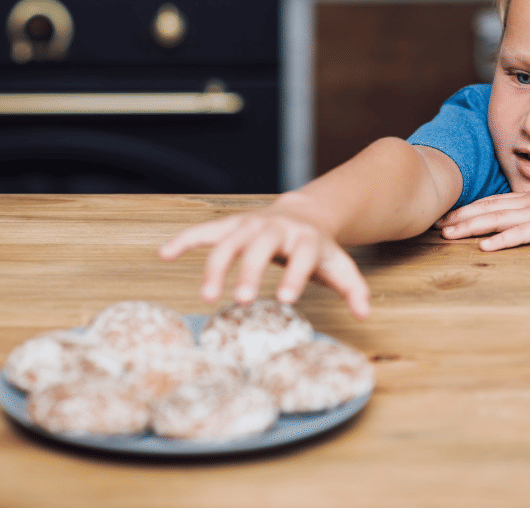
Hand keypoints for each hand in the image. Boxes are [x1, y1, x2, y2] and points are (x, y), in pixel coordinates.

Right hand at [158, 208, 370, 319]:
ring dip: (215, 266)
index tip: (285, 300)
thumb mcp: (340, 266)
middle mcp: (277, 229)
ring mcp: (251, 225)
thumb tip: (366, 314)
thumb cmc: (321, 250)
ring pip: (229, 242)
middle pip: (260, 247)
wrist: (306, 214)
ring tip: (206, 296)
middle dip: (249, 272)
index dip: (294, 276)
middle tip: (238, 301)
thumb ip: (354, 289)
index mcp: (307, 239)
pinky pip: (204, 231)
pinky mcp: (231, 226)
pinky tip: (164, 254)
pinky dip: (184, 240)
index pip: (302, 256)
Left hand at [436, 183, 529, 250]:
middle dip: (460, 217)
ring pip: (498, 220)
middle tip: (435, 225)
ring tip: (449, 234)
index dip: (468, 209)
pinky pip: (523, 234)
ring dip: (471, 227)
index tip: (447, 215)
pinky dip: (502, 240)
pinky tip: (486, 248)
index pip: (493, 202)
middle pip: (488, 209)